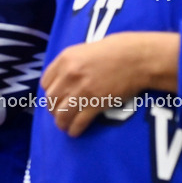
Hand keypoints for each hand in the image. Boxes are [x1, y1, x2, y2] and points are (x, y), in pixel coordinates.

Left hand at [41, 32, 179, 136]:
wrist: (136, 58)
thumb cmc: (114, 51)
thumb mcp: (84, 50)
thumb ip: (70, 64)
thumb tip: (62, 80)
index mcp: (65, 59)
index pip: (45, 83)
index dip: (49, 93)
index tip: (54, 98)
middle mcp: (69, 75)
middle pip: (51, 100)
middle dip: (53, 109)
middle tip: (59, 113)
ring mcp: (82, 90)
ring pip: (62, 114)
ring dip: (61, 122)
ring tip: (64, 126)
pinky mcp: (95, 104)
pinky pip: (78, 122)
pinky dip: (74, 129)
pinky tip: (75, 131)